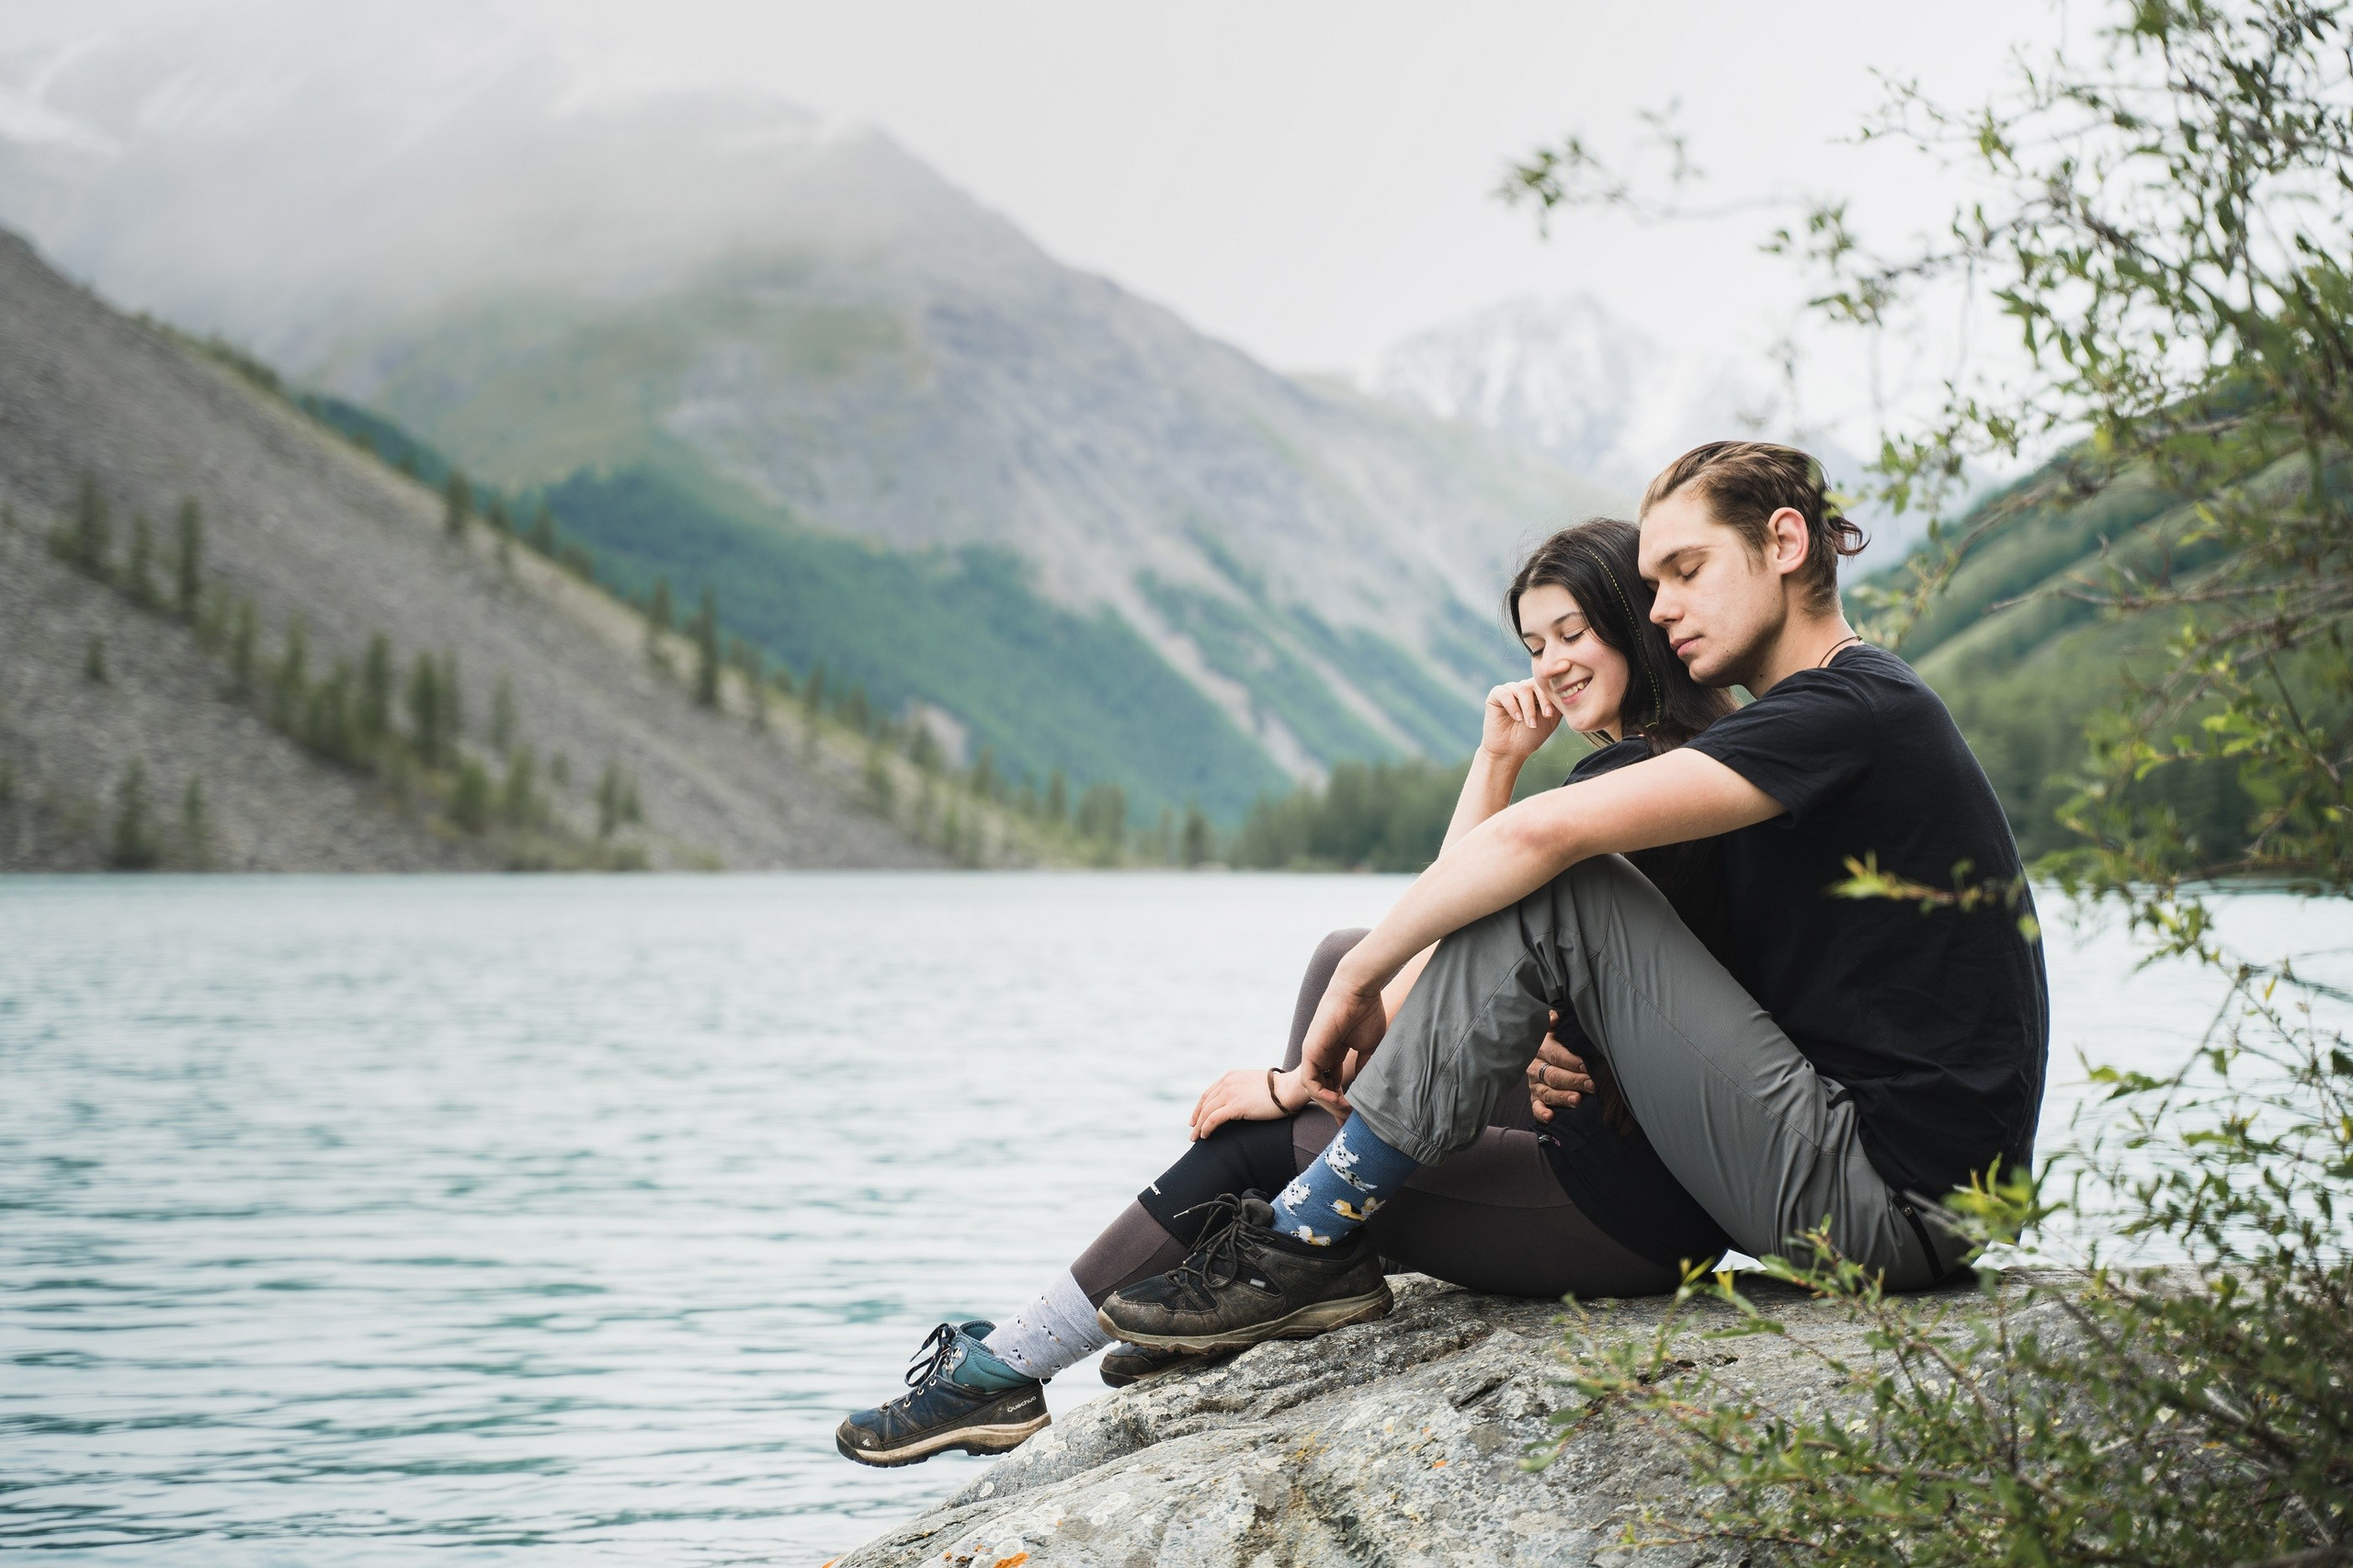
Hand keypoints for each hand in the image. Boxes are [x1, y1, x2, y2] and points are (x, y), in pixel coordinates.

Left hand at [1191, 1065, 1306, 1140]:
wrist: (1288, 1089)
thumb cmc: (1279, 1089)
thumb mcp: (1256, 1084)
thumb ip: (1245, 1089)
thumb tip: (1245, 1100)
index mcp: (1231, 1076)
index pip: (1209, 1092)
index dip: (1201, 1106)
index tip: (1197, 1117)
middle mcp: (1227, 1083)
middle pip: (1205, 1102)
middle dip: (1197, 1117)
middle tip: (1193, 1129)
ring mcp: (1230, 1093)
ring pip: (1206, 1112)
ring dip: (1199, 1126)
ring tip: (1196, 1138)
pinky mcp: (1234, 1106)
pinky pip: (1213, 1119)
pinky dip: (1205, 1129)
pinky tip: (1205, 1136)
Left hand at [1298, 972, 1388, 1114]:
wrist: (1358, 991)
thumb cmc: (1366, 1012)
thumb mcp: (1370, 1046)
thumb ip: (1366, 1066)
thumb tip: (1369, 1088)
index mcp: (1334, 1052)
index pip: (1333, 1082)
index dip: (1343, 1099)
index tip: (1355, 1113)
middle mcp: (1321, 1054)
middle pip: (1323, 1089)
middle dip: (1335, 1107)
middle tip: (1349, 1121)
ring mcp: (1313, 1053)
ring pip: (1315, 1088)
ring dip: (1330, 1104)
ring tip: (1347, 1112)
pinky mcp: (1310, 1051)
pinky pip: (1310, 1081)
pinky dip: (1323, 1094)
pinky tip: (1339, 1100)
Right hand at [1479, 678, 1563, 763]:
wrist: (1511, 750)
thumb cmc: (1531, 736)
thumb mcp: (1550, 720)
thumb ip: (1558, 704)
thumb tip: (1568, 690)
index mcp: (1537, 691)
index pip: (1547, 684)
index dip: (1550, 697)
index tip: (1551, 715)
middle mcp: (1523, 687)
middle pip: (1535, 683)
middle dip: (1543, 700)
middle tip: (1546, 717)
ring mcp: (1509, 690)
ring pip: (1522, 689)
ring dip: (1528, 708)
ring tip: (1530, 724)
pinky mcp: (1495, 695)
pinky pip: (1505, 693)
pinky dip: (1512, 706)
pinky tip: (1517, 718)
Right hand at [1527, 1011, 1596, 1122]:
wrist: (1538, 1051)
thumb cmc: (1558, 1041)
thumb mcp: (1556, 1029)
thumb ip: (1554, 1023)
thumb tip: (1553, 1015)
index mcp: (1541, 1047)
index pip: (1557, 1055)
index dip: (1572, 1061)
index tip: (1587, 1066)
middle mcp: (1535, 1066)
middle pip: (1554, 1075)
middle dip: (1574, 1081)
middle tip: (1591, 1084)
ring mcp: (1534, 1083)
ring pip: (1547, 1092)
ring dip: (1561, 1097)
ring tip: (1576, 1100)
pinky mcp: (1535, 1097)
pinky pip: (1536, 1107)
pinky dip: (1542, 1113)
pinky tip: (1551, 1117)